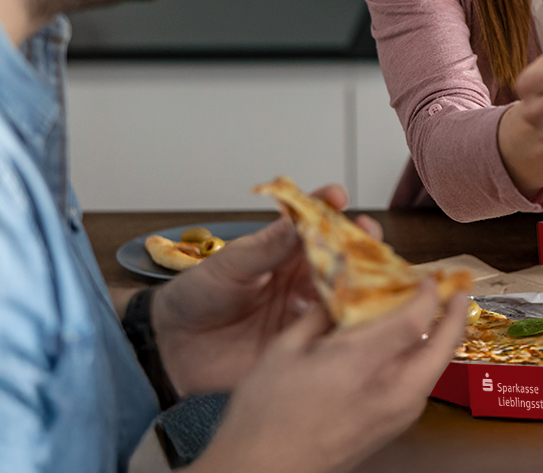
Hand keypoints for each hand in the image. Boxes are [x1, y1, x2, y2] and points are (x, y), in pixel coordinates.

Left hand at [153, 183, 379, 395]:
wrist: (174, 345)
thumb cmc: (196, 296)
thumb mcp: (228, 265)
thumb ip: (265, 248)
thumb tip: (299, 222)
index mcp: (283, 250)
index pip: (315, 222)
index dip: (329, 207)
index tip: (337, 196)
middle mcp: (301, 278)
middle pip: (342, 257)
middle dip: (359, 244)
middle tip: (366, 237)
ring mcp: (305, 311)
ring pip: (345, 294)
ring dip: (361, 285)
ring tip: (368, 278)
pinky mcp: (302, 345)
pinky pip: (332, 335)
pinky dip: (348, 326)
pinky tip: (356, 319)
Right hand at [193, 283, 471, 472]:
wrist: (266, 470)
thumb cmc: (267, 413)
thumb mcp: (285, 350)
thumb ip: (319, 315)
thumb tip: (341, 289)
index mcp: (363, 365)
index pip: (415, 320)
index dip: (428, 293)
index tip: (427, 275)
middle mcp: (391, 391)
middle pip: (443, 347)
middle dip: (455, 314)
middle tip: (456, 290)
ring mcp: (397, 415)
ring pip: (435, 367)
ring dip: (440, 337)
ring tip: (432, 312)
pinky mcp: (394, 429)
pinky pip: (420, 384)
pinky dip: (424, 359)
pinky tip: (408, 347)